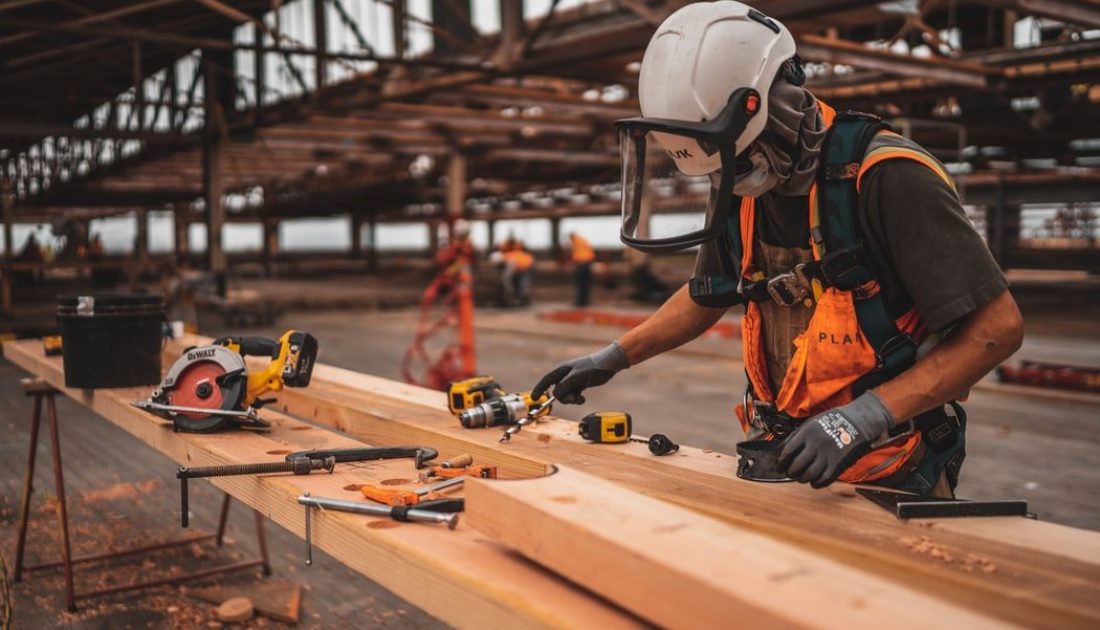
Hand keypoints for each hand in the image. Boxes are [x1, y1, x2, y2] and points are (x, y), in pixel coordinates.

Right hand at [532, 341, 629, 404]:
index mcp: (562, 370)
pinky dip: (577, 399)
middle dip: (563, 397)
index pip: (547, 380)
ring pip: (565, 394)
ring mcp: (573, 380)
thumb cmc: (593, 367)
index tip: (535, 398)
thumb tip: (555, 394)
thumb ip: (565, 385)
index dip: (539, 389)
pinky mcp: (580, 385)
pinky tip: (583, 398)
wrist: (609, 364)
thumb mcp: (577, 377)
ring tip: (580, 399)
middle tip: (573, 399)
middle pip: (557, 391)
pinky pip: (573, 395)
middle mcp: (566, 375)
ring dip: (571, 399)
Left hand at [777, 391, 894, 487]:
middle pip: (797, 465)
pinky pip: (824, 479)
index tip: (779, 466)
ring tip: (800, 477)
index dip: (781, 461)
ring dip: (802, 478)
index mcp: (807, 433)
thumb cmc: (831, 421)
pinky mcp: (838, 463)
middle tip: (790, 473)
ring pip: (809, 474)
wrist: (856, 422)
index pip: (788, 451)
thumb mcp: (811, 423)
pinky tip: (813, 481)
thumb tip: (782, 450)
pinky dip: (816, 483)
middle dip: (790, 472)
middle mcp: (816, 444)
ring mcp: (827, 455)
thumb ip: (796, 436)